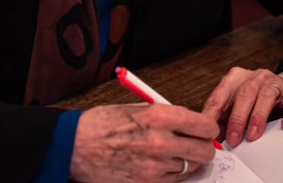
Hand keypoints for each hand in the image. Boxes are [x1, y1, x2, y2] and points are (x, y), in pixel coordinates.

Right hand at [69, 103, 218, 182]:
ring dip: (186, 160)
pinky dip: (173, 173)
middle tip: (196, 143)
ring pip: (191, 167)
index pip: (204, 126)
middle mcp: (161, 141)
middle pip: (204, 150)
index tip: (205, 129)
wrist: (75, 147)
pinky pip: (175, 180)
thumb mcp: (136, 107)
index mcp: (159, 116)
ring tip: (172, 152)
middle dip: (203, 147)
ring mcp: (155, 166)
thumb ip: (165, 114)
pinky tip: (163, 164)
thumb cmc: (101, 124)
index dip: (207, 128)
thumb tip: (188, 121)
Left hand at [201, 67, 282, 147]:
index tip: (210, 131)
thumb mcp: (236, 106)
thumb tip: (211, 138)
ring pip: (267, 95)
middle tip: (233, 140)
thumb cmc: (257, 101)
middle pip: (245, 92)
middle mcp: (257, 77)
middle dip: (237, 118)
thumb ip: (223, 119)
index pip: (221, 94)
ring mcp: (278, 83)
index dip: (214, 113)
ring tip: (252, 136)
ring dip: (258, 116)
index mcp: (237, 78)